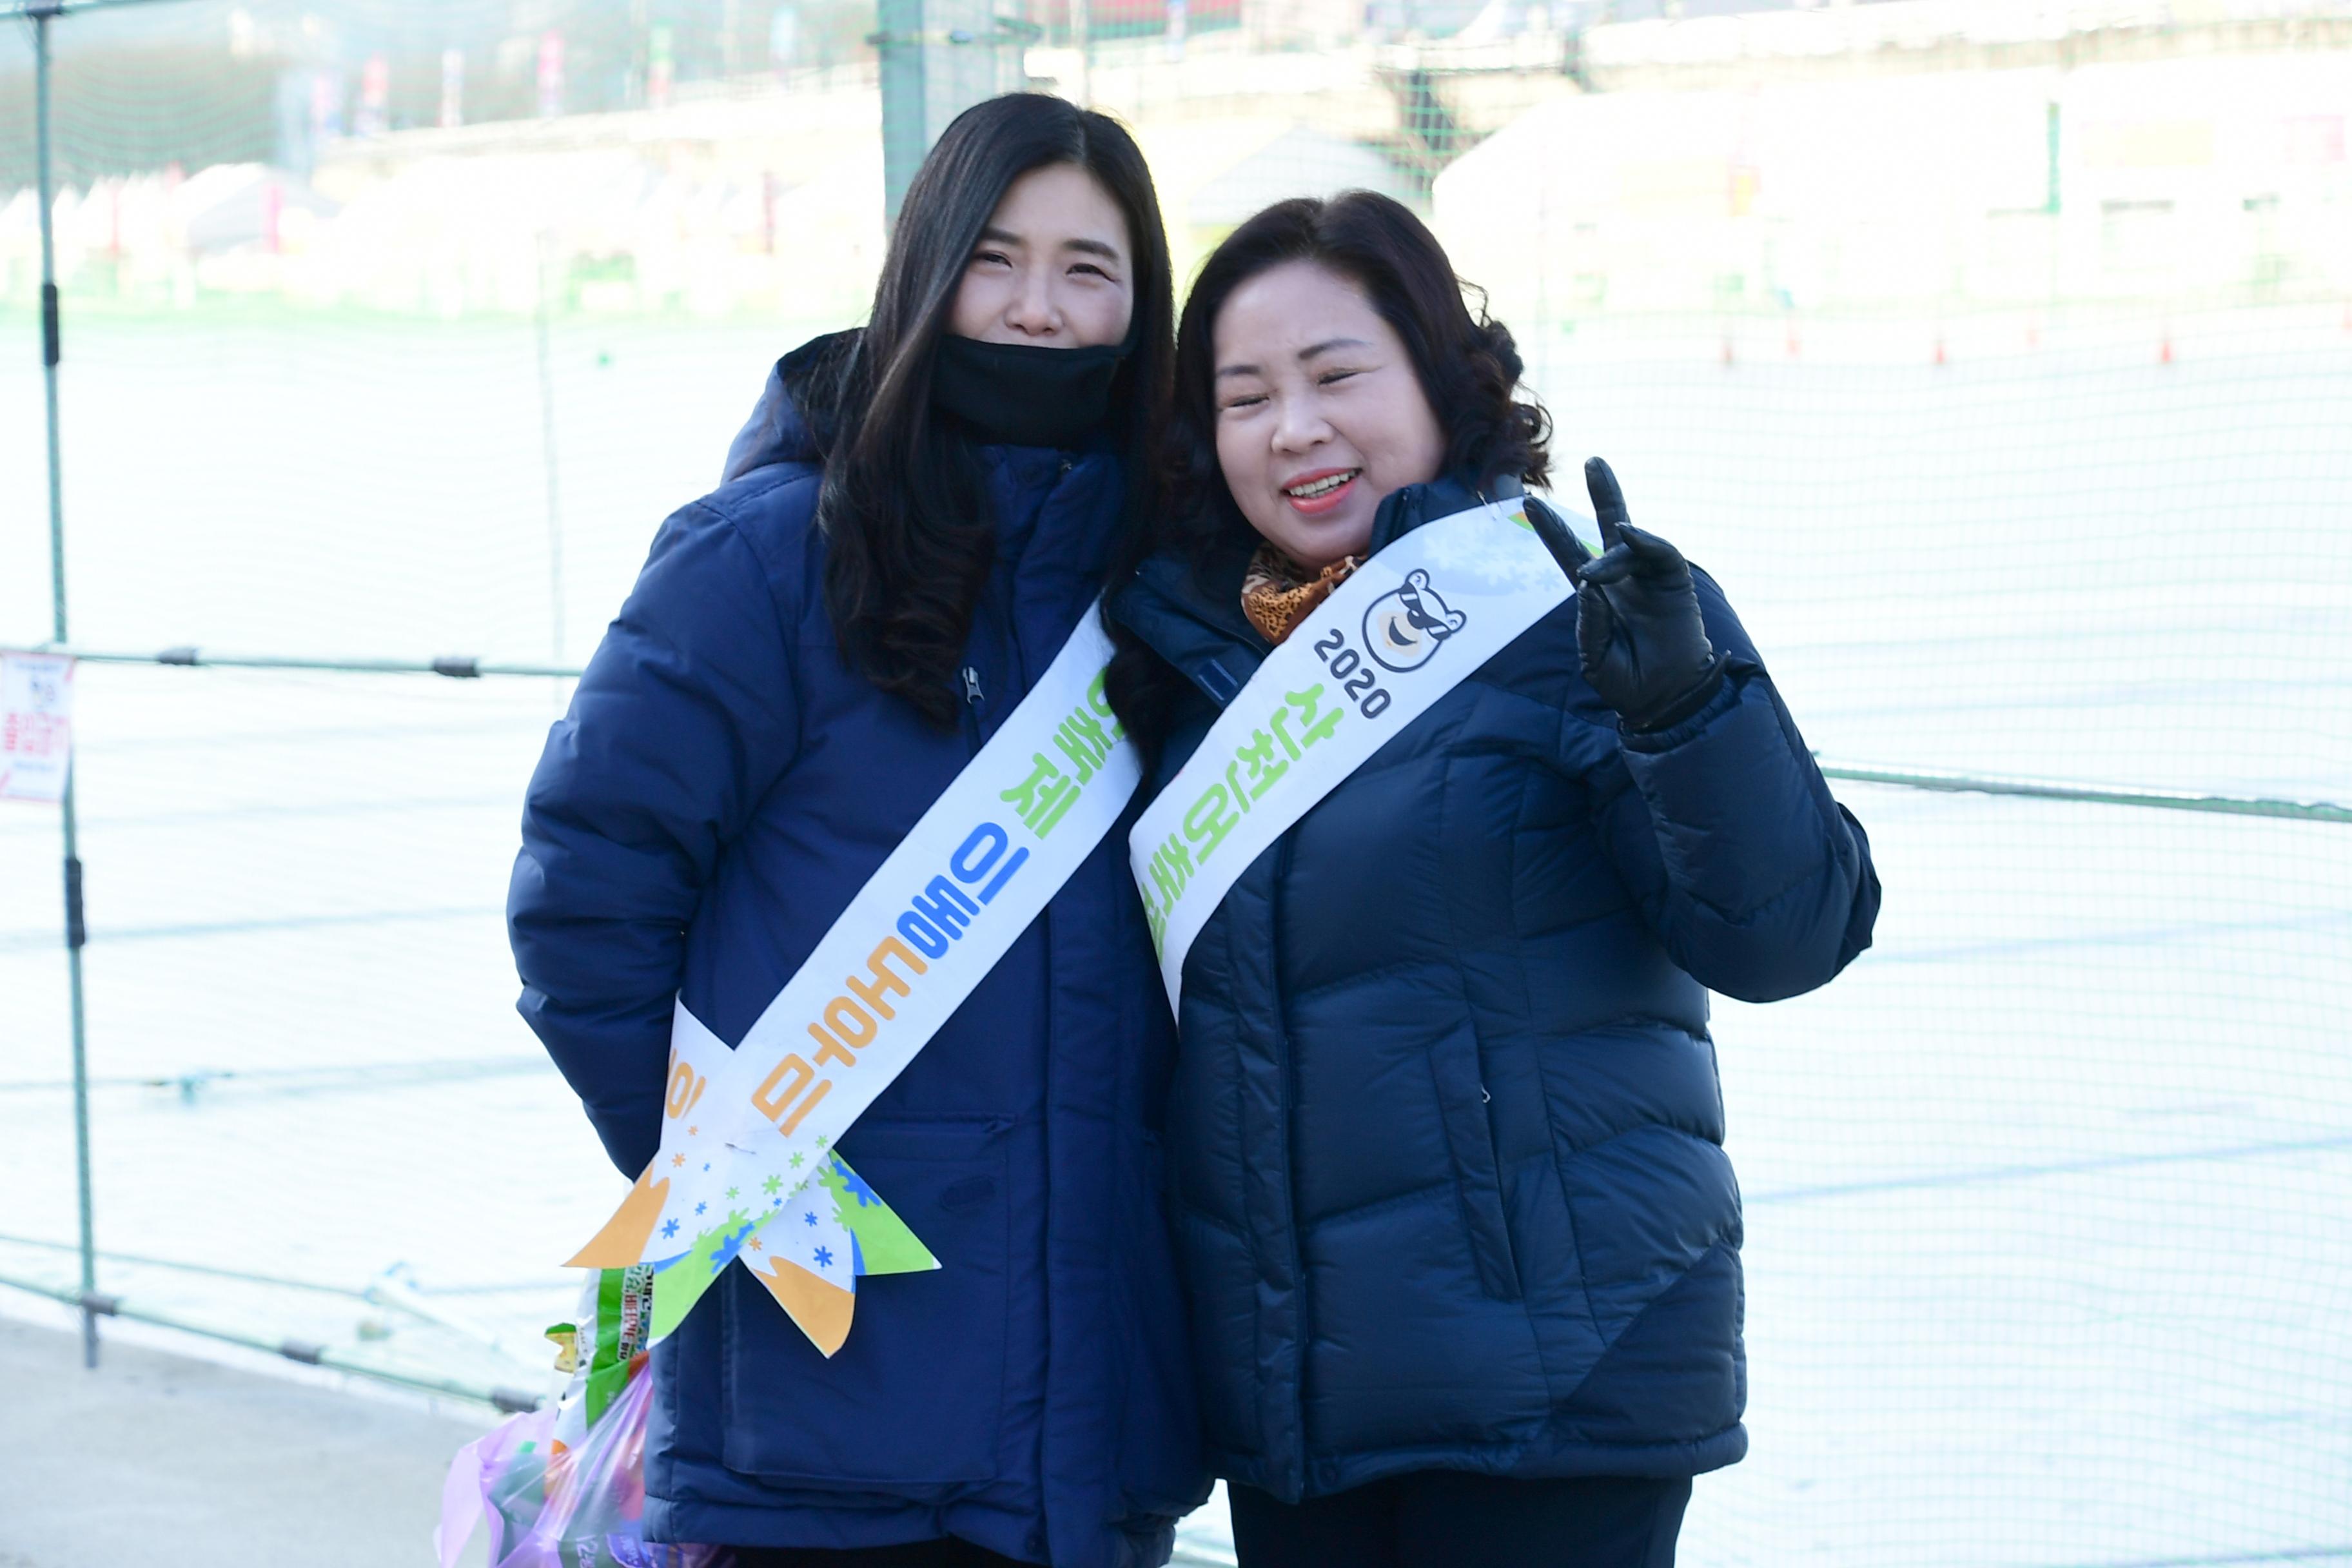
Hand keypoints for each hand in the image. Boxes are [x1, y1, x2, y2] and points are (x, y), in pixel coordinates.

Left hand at [1528, 458, 1720, 731]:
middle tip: (1593, 462)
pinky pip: (1660, 553)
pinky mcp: (1674, 581)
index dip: (1553, 530)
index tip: (1528, 503)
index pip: (1570, 552)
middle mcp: (1623, 577)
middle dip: (1604, 493)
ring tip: (1594, 573)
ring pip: (1631, 542)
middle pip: (1610, 525)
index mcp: (1596, 593)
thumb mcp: (1595, 658)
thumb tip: (1587, 581)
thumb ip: (1588, 622)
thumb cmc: (1626, 682)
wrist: (1666, 699)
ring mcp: (1649, 576)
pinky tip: (1630, 535)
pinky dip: (1645, 541)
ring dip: (1611, 552)